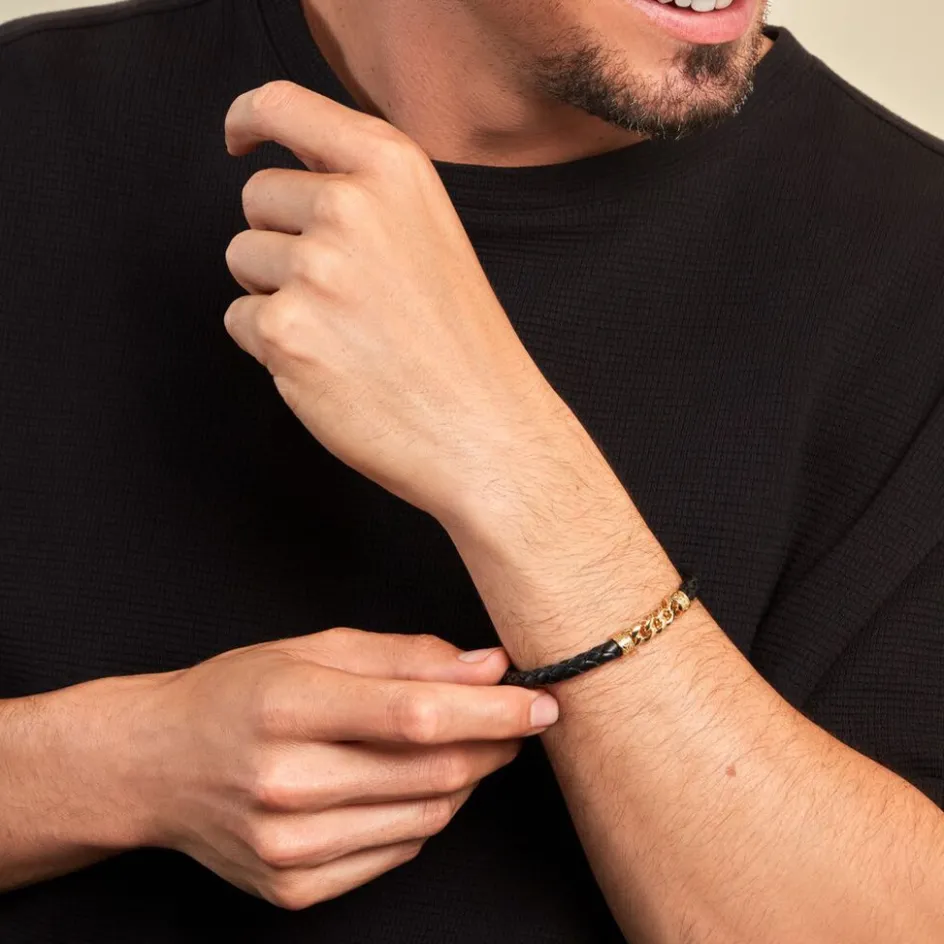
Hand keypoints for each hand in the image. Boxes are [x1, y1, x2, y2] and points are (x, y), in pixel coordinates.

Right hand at [133, 628, 556, 909]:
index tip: (541, 702)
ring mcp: (289, 846)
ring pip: (428, 817)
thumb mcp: (315, 651)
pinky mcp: (295, 887)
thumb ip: (407, 656)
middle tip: (514, 719)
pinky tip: (408, 784)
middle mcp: (285, 782)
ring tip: (459, 745)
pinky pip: (399, 851)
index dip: (493, 710)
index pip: (416, 714)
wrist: (158, 765)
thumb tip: (488, 665)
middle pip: (433, 773)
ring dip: (465, 779)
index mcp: (288, 706)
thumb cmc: (239, 693)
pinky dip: (424, 815)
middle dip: (494, 744)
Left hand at [222, 81, 572, 525]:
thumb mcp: (431, 231)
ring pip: (243, 260)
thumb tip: (284, 161)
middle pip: (256, 197)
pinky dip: (272, 346)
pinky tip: (330, 365)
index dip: (249, 119)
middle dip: (281, 238)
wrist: (486, 431)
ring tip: (344, 331)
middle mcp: (350, 205)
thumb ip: (365, 188)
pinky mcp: (286, 331)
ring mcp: (315, 269)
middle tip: (341, 291)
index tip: (241, 138)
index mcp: (393, 168)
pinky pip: (240, 321)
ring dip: (275, 293)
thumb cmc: (463, 343)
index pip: (283, 104)